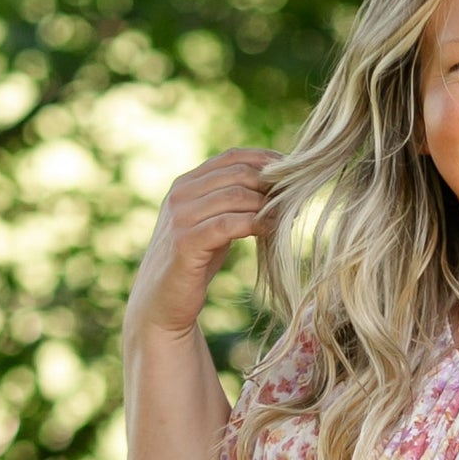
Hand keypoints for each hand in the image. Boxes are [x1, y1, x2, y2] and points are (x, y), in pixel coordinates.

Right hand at [125, 149, 278, 340]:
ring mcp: (180, 217)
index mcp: (186, 183)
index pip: (231, 157)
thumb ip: (234, 204)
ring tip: (288, 216)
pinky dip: (254, 224)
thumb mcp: (214, 225)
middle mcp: (180, 194)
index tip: (293, 172)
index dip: (265, 160)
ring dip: (267, 204)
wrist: (162, 302)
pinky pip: (227, 224)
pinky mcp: (185, 243)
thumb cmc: (196, 263)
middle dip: (271, 184)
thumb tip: (278, 189)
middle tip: (296, 198)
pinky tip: (271, 231)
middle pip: (237, 173)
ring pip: (235, 196)